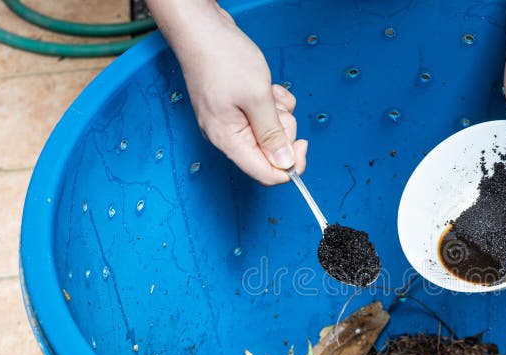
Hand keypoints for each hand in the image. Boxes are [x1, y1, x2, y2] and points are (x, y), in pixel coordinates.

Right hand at [149, 1, 306, 184]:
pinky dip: (273, 103)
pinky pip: (264, 115)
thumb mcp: (258, 98)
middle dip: (284, 131)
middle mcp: (227, 136)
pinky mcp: (235, 108)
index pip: (265, 174)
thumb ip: (273, 135)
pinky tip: (267, 87)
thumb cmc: (223, 58)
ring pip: (269, 132)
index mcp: (229, 141)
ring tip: (269, 92)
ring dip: (279, 113)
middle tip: (278, 107)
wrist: (202, 28)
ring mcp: (230, 121)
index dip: (289, 166)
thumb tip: (285, 165)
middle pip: (269, 153)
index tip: (303, 144)